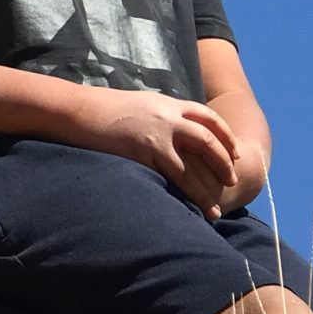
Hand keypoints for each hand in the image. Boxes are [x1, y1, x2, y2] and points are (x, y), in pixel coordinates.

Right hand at [64, 87, 239, 220]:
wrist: (77, 110)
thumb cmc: (102, 110)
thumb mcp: (139, 104)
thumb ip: (160, 114)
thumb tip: (171, 126)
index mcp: (168, 104)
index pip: (208, 118)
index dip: (226, 136)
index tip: (235, 153)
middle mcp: (168, 118)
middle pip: (209, 141)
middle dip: (224, 163)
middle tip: (232, 181)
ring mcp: (157, 136)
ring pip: (194, 166)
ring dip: (207, 190)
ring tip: (215, 209)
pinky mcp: (143, 153)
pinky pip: (172, 178)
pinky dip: (185, 196)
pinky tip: (190, 209)